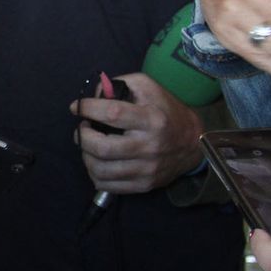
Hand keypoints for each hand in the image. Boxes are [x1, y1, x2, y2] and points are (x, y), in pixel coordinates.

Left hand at [73, 72, 202, 192]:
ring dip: (85, 156)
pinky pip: (108, 185)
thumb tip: (94, 94)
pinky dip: (94, 173)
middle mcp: (149, 147)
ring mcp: (146, 170)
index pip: (112, 114)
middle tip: (82, 128)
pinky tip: (97, 161)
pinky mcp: (143, 185)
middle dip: (82, 136)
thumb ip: (120, 84)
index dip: (88, 109)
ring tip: (87, 145)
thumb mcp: (148, 88)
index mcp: (152, 120)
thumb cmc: (165, 111)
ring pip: (100, 170)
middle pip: (102, 148)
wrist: (192, 144)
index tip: (77, 107)